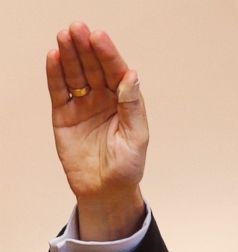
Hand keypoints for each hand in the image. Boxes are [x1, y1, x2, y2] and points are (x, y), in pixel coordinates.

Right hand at [46, 22, 147, 239]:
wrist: (105, 190)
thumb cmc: (127, 167)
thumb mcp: (136, 137)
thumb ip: (132, 106)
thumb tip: (132, 75)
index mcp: (125, 102)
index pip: (116, 72)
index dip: (108, 54)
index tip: (99, 36)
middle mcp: (104, 99)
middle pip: (93, 67)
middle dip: (86, 47)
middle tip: (77, 28)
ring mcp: (83, 105)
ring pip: (75, 74)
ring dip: (69, 54)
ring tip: (64, 36)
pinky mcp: (64, 115)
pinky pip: (58, 90)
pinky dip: (55, 74)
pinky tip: (53, 56)